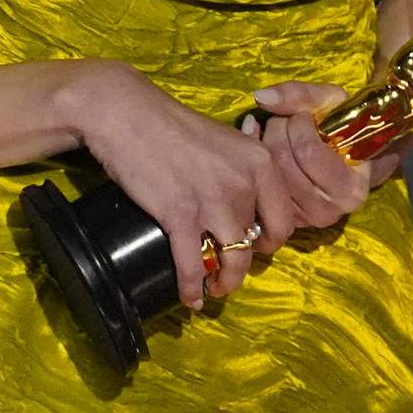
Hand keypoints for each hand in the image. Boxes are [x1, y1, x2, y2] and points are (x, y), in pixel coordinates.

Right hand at [55, 62, 311, 305]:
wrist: (127, 115)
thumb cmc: (172, 127)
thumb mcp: (225, 141)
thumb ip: (242, 169)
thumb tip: (247, 199)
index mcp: (261, 163)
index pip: (284, 218)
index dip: (271, 241)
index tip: (256, 247)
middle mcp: (245, 183)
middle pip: (259, 243)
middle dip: (247, 265)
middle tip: (232, 272)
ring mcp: (214, 201)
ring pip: (233, 260)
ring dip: (225, 283)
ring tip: (214, 290)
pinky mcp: (179, 215)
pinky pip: (193, 265)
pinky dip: (192, 287)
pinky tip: (191, 297)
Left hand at [249, 80, 388, 230]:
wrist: (352, 159)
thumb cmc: (346, 130)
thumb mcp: (334, 104)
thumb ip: (301, 96)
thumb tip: (260, 97)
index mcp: (350, 188)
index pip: (307, 151)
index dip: (300, 124)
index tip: (307, 115)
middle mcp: (328, 211)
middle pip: (282, 163)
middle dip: (279, 130)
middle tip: (287, 119)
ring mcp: (302, 219)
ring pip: (267, 172)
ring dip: (266, 141)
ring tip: (278, 129)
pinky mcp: (281, 219)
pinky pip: (256, 184)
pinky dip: (253, 156)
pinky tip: (257, 139)